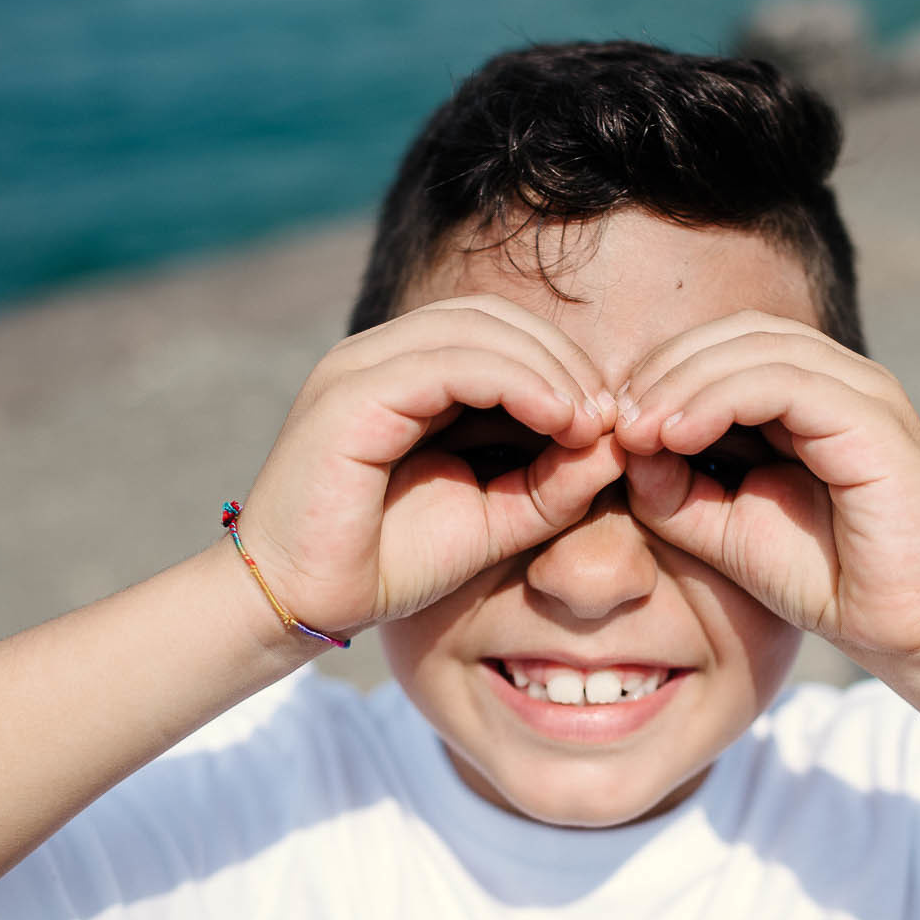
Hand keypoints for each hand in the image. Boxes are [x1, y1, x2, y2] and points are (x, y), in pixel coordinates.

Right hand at [237, 296, 621, 635]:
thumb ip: (553, 482)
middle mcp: (377, 356)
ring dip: (546, 368)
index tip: (611, 419)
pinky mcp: (350, 396)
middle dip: (562, 359)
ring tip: (590, 420)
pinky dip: (513, 382)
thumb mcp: (495, 518)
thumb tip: (617, 442)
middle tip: (610, 415)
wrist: (302, 603)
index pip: (497, 330)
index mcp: (405, 374)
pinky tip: (557, 419)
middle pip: (491, 317)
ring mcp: (358, 367)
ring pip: (473, 330)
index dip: (562, 362)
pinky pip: (447, 363)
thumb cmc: (390, 563)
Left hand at [613, 311, 919, 671]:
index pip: (727, 345)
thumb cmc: (825, 581)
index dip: (662, 372)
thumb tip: (625, 443)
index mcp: (816, 394)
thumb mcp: (725, 529)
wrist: (906, 632)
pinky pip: (784, 383)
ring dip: (682, 381)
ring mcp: (864, 393)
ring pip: (757, 347)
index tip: (611, 425)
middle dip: (664, 368)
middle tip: (612, 419)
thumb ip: (675, 487)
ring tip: (634, 429)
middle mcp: (844, 379)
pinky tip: (675, 434)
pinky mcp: (874, 420)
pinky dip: (719, 399)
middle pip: (737, 333)